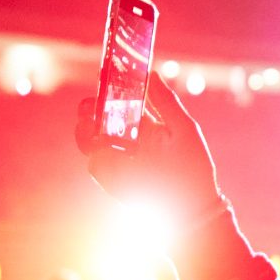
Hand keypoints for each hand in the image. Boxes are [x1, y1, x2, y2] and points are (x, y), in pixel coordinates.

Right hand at [76, 71, 226, 219]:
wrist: (192, 207)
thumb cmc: (194, 166)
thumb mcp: (183, 129)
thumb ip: (165, 101)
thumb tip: (150, 72)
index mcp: (145, 126)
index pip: (119, 104)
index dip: (107, 92)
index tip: (102, 81)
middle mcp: (128, 142)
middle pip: (97, 120)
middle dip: (88, 112)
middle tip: (89, 109)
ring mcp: (118, 161)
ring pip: (89, 142)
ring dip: (86, 132)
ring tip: (93, 130)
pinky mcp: (112, 180)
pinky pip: (96, 166)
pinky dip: (99, 158)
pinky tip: (110, 156)